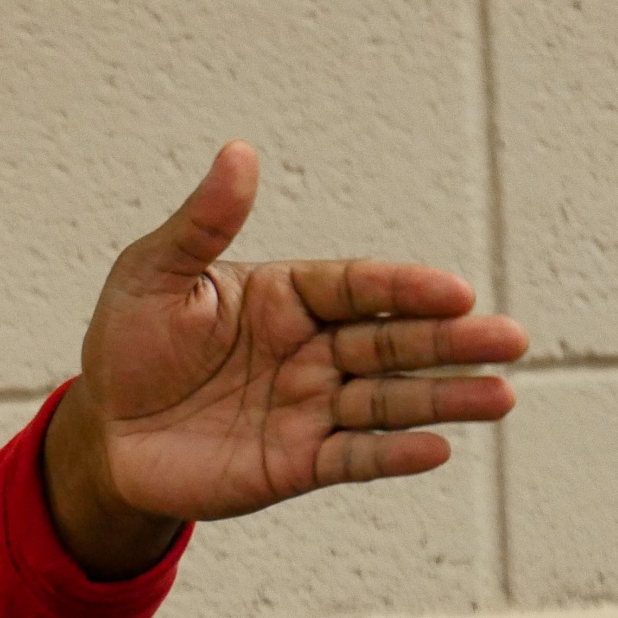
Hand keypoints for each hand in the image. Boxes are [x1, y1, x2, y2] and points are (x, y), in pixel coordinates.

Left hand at [42, 140, 528, 578]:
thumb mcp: (154, 275)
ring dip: (444, 399)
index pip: (359, 287)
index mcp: (288, 297)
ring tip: (500, 395)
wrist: (105, 432)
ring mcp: (309, 408)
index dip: (406, 290)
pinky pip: (352, 457)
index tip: (455, 292)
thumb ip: (203, 224)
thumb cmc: (129, 343)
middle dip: (451, 342)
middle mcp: (311, 350)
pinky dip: (393, 455)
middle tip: (511, 340)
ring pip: (387, 401)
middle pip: (392, 343)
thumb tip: (238, 152)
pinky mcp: (295, 464)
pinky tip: (438, 448)